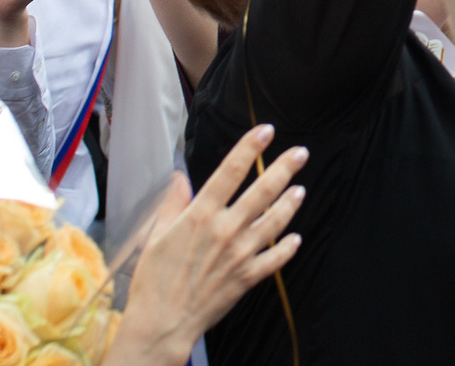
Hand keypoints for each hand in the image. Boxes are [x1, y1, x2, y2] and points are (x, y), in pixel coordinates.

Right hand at [110, 125, 305, 365]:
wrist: (162, 323)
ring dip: (290, 204)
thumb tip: (180, 177)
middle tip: (301, 153)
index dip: (250, 148)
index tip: (266, 131)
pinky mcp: (247, 277)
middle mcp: (225, 229)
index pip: (231, 171)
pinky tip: (295, 238)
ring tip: (300, 190)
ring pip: (274, 221)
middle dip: (284, 168)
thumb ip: (174, 203)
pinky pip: (275, 258)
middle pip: (262, 191)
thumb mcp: (157, 235)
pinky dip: (287, 247)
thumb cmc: (154, 279)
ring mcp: (240, 253)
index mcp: (201, 214)